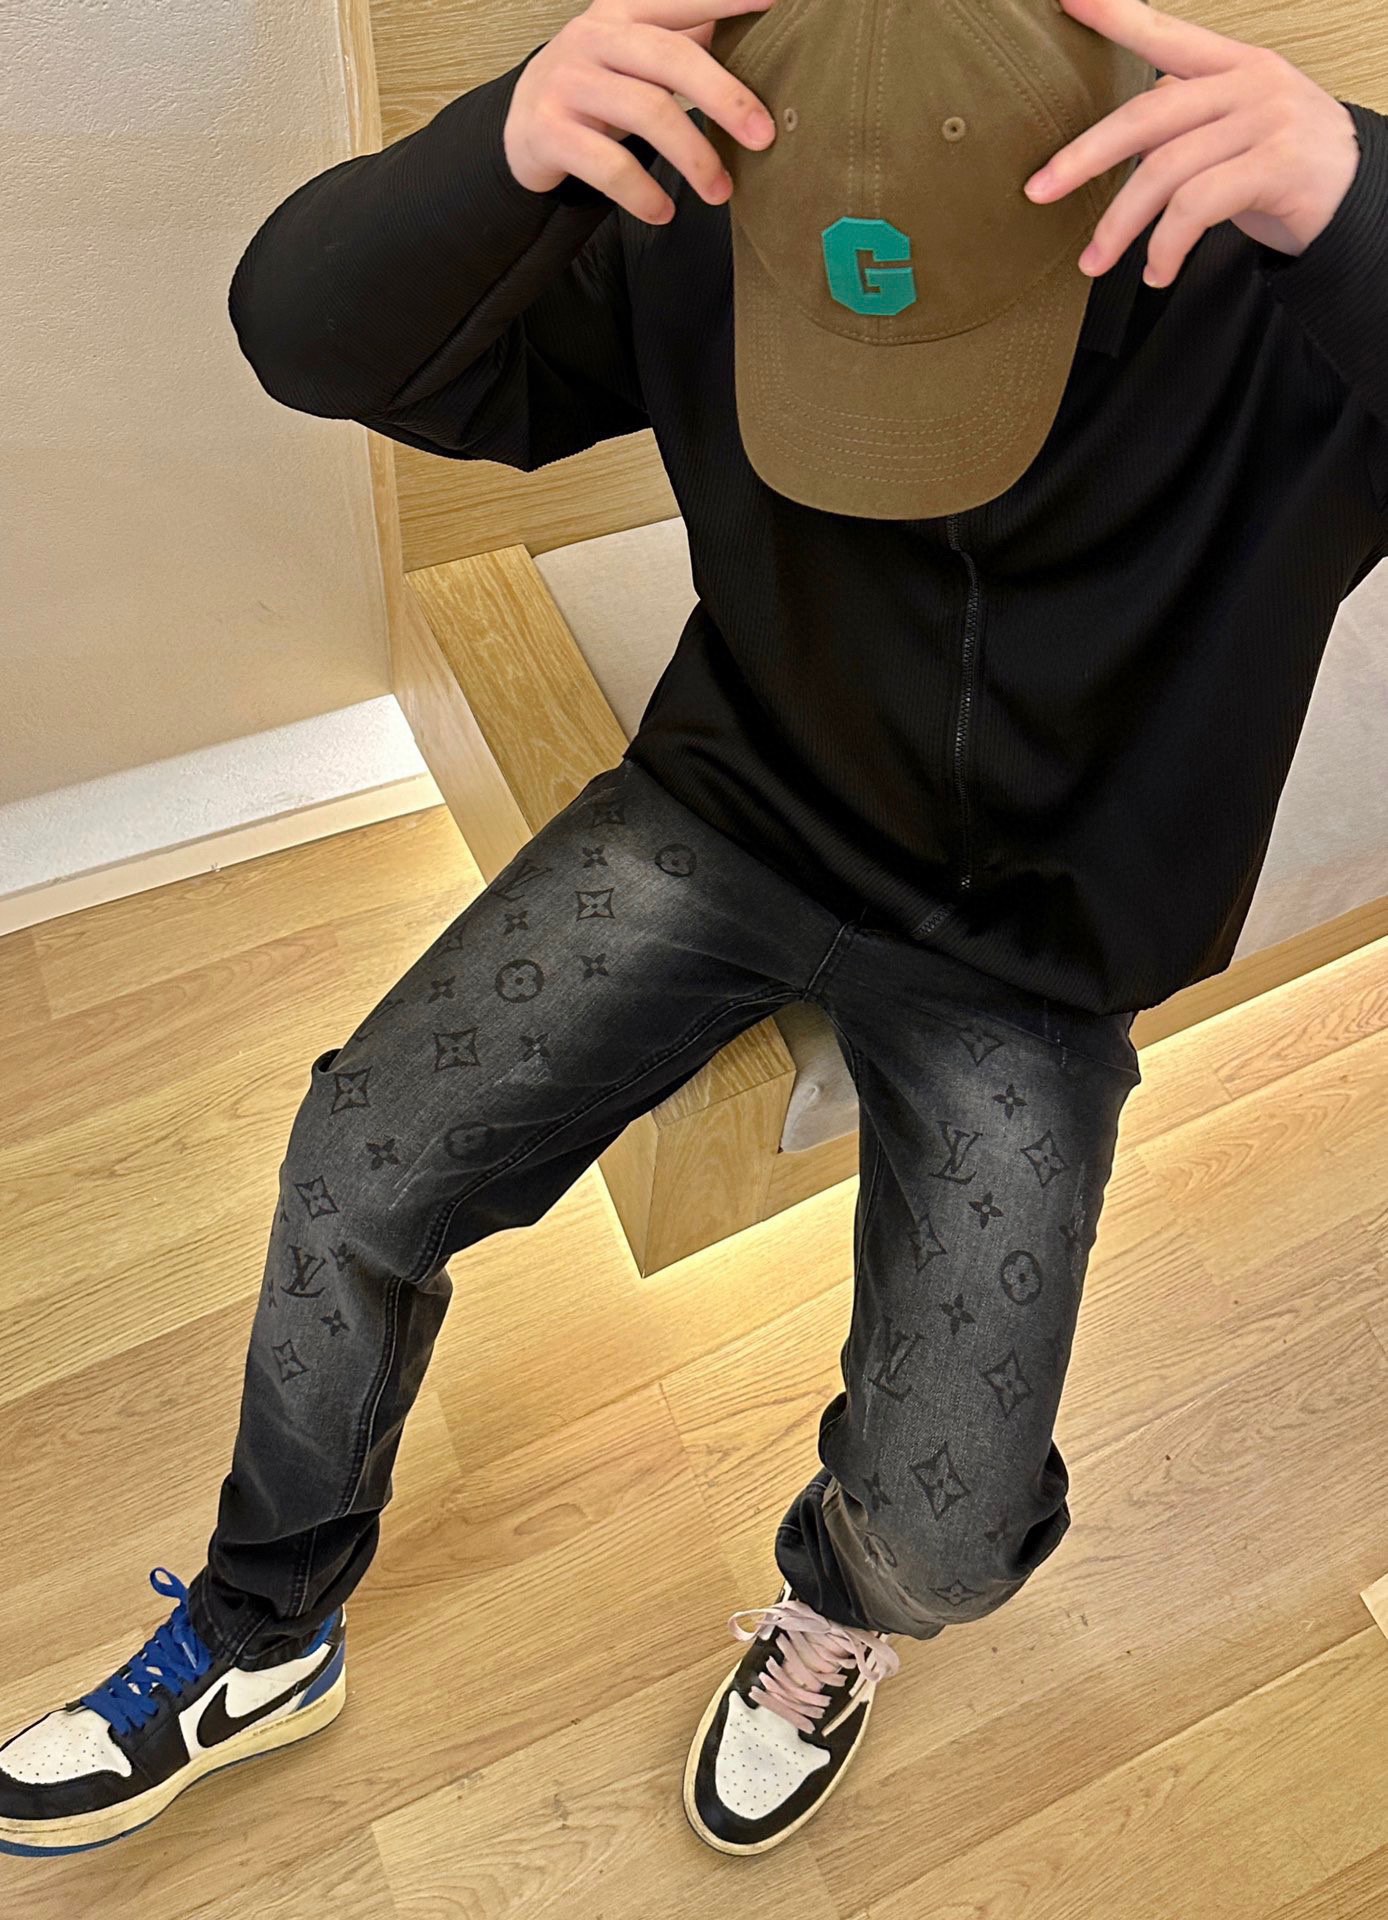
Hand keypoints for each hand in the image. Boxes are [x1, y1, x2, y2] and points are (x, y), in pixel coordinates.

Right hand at [504, 0, 778, 223]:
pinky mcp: (549, 131)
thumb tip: (760, 46)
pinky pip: (609, 165)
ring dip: (693, 156)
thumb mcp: (635, 57)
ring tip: (720, 191)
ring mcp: (568, 82)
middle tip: (763, 137)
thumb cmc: (597, 89)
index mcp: (622, 12)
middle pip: (670, 58)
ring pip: (646, 111)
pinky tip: (664, 211)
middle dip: (724, 97)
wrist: (522, 126)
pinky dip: (643, 193)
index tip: (775, 1)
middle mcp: (594, 38)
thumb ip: (686, 45)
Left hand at [1021, 0, 1361, 286]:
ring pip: (1164, 171)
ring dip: (1120, 226)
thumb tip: (1118, 149)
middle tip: (1040, 190)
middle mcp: (1248, 83)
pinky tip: (1157, 270)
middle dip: (1083, 157)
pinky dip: (1166, 246)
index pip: (1165, 35)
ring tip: (1096, 262)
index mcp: (1233, 66)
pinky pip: (1197, 207)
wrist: (1361, 200)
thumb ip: (1183, 130)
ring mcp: (1264, 121)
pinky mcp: (1275, 166)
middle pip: (1146, 115)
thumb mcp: (1235, 135)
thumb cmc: (1286, 170)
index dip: (1116, 16)